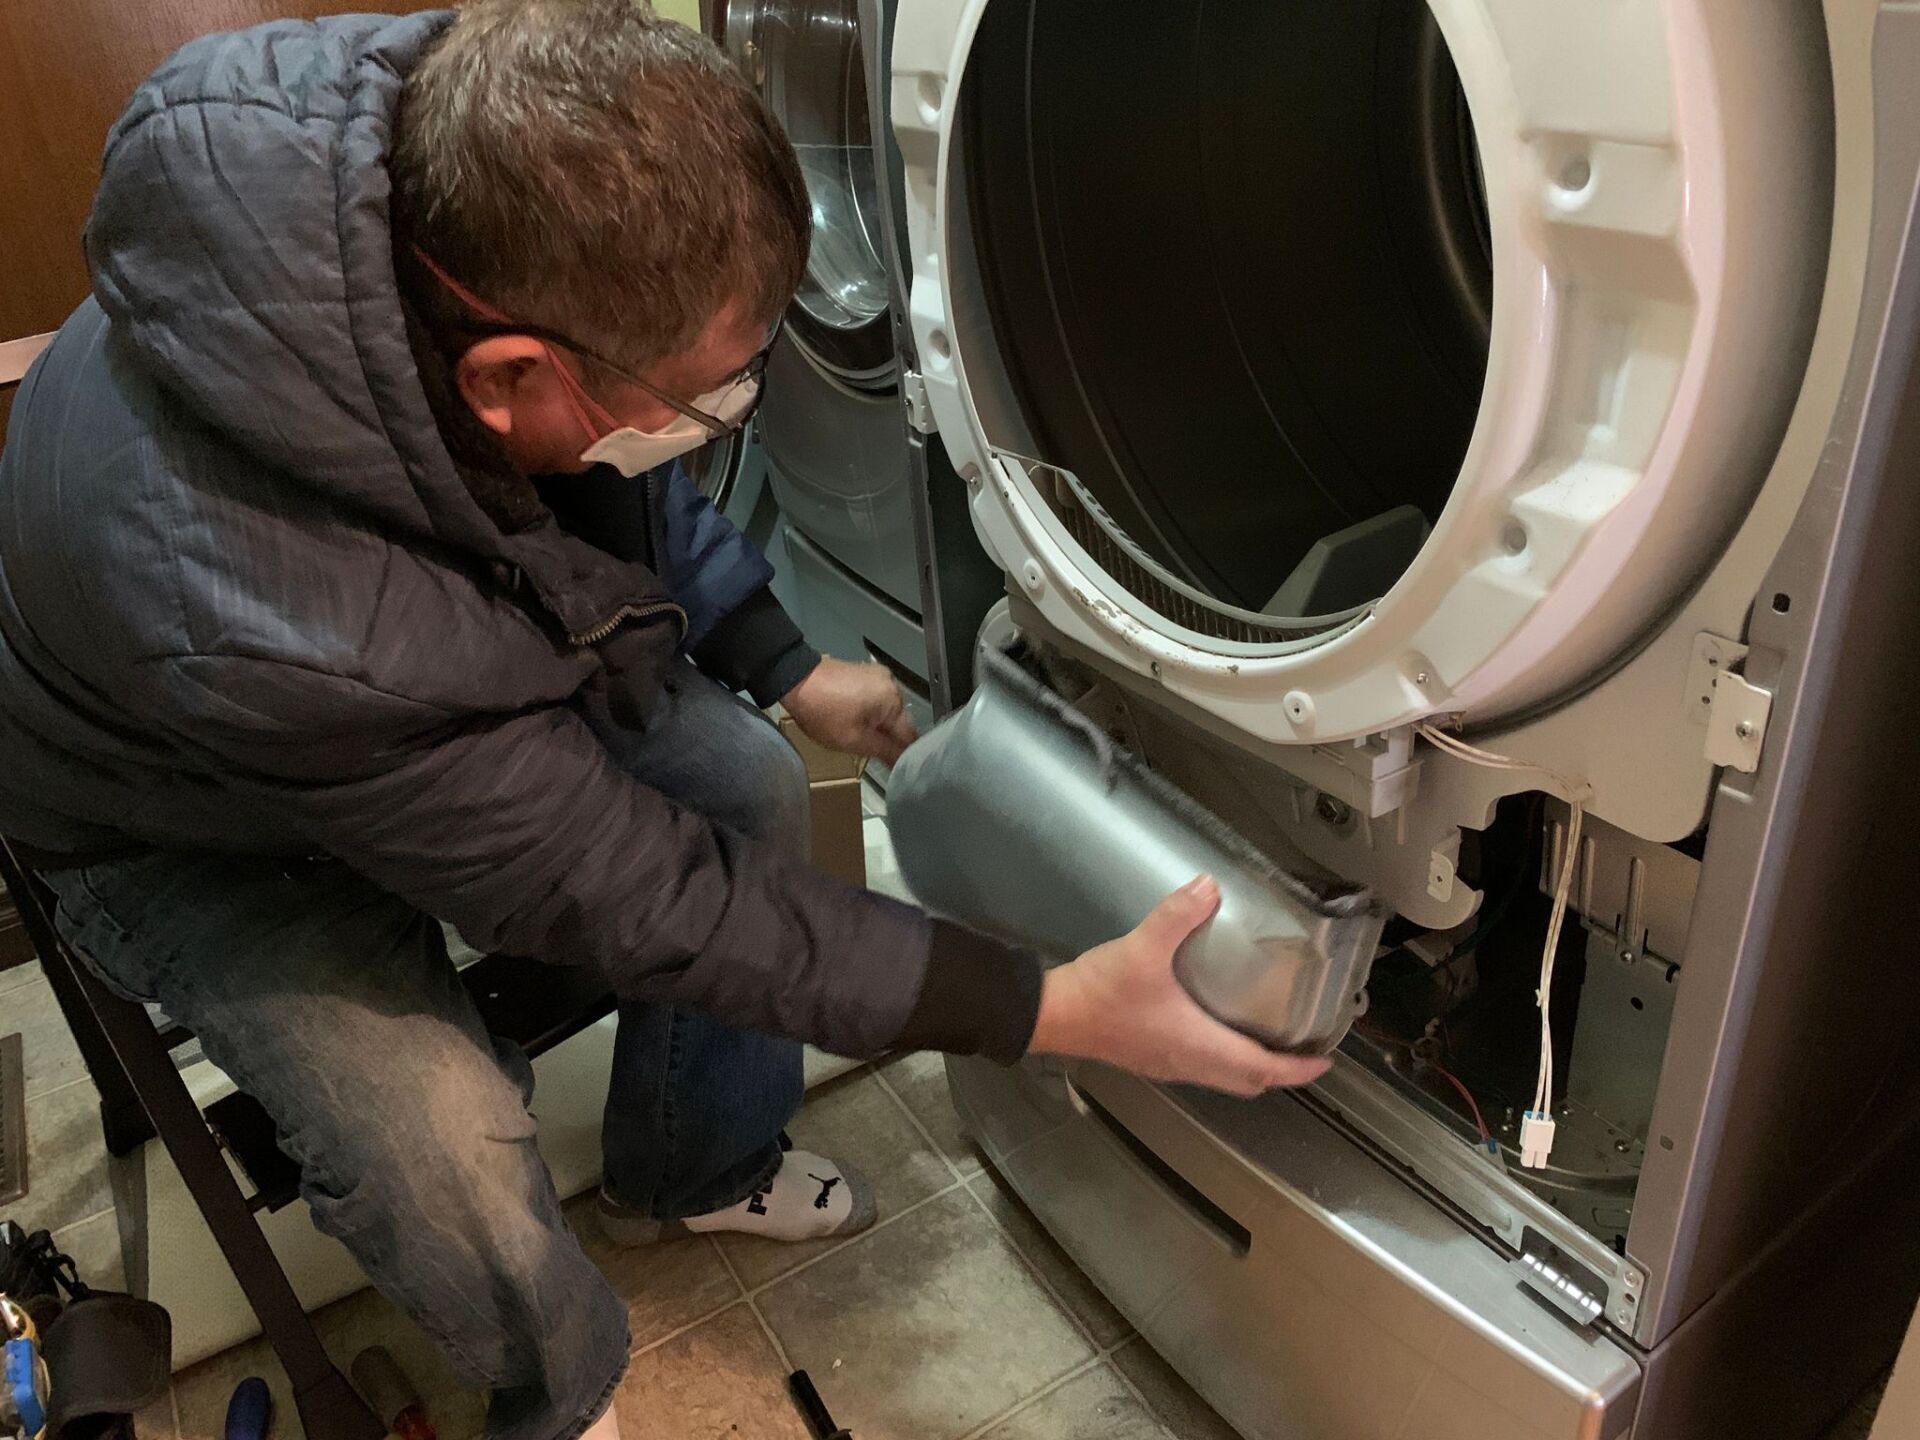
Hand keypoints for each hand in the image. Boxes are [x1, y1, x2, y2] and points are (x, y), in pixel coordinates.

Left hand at [782, 657, 917, 762]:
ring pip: (886, 711)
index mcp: (894, 699)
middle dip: (886, 737)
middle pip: (898, 722)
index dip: (901, 755)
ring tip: (856, 733)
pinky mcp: (865, 672)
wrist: (795, 680)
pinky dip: (868, 712)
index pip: (909, 736)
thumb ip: (885, 751)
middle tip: (866, 749)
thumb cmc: (824, 712)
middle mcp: (893, 684)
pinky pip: (876, 699)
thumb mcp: (855, 740)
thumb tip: (905, 762)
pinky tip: (852, 717)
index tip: (890, 767)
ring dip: (876, 725)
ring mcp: (879, 675)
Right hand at [1028, 876, 1332, 1097]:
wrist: (1053, 1016)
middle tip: (1303, 1047)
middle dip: (1281, 1070)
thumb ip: (1177, 915)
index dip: (1298, 1069)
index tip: (1325, 1061)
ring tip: (1271, 1037)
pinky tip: (1220, 1026)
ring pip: (1226, 1077)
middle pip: (1249, 1081)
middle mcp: (1190, 1064)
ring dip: (1252, 1065)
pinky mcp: (1152, 1058)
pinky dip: (1225, 1057)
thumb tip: (1209, 887)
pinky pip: (1203, 1067)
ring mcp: (1169, 1065)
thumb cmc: (1100, 994)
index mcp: (1199, 1046)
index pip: (1263, 1069)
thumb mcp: (1142, 948)